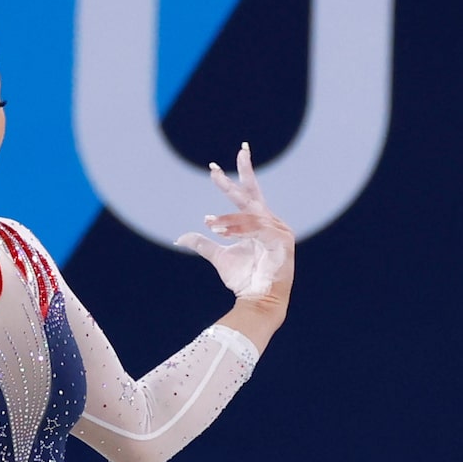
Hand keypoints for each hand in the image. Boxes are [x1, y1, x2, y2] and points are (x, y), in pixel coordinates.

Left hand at [178, 144, 294, 324]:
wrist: (258, 300)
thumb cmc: (244, 280)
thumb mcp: (219, 257)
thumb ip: (204, 244)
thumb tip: (180, 237)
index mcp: (259, 223)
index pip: (247, 195)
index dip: (232, 180)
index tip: (213, 168)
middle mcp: (271, 222)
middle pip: (253, 194)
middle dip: (242, 173)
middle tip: (225, 161)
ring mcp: (279, 231)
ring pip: (249, 216)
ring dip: (228, 220)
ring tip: (211, 225)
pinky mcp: (282, 241)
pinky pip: (257, 228)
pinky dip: (239, 229)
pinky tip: (222, 230)